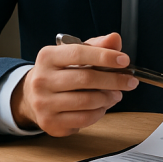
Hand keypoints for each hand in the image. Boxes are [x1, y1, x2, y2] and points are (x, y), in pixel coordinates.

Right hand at [11, 32, 137, 135]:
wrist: (32, 97)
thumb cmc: (59, 73)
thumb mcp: (74, 54)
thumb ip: (96, 46)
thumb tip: (115, 39)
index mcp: (48, 57)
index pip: (79, 53)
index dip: (104, 56)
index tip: (124, 60)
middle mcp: (42, 80)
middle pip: (86, 79)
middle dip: (114, 80)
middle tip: (130, 81)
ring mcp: (44, 103)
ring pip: (87, 101)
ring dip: (108, 98)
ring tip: (116, 94)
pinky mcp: (50, 122)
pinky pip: (83, 119)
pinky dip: (99, 113)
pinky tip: (103, 106)